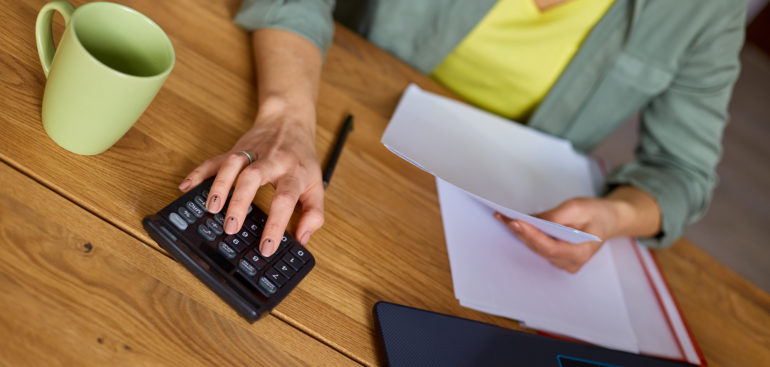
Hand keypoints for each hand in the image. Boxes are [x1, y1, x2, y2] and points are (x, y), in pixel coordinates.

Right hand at [179, 106, 323, 257]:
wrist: (289, 120)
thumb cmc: (302, 159)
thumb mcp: (317, 185)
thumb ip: (313, 214)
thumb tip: (302, 240)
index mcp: (294, 173)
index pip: (285, 199)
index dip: (276, 224)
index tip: (266, 247)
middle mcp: (272, 161)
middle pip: (255, 176)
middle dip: (240, 201)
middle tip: (231, 228)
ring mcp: (252, 153)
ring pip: (233, 164)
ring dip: (220, 185)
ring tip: (211, 209)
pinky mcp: (235, 149)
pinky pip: (215, 159)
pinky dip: (199, 172)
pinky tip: (187, 186)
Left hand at [494, 197, 622, 272]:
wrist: (608, 220)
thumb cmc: (596, 213)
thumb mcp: (578, 208)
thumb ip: (555, 216)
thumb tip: (532, 220)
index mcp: (581, 253)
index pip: (550, 247)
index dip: (531, 235)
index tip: (516, 222)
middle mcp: (571, 263)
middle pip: (539, 248)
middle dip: (520, 231)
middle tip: (503, 217)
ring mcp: (563, 263)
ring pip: (536, 249)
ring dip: (520, 233)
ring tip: (504, 218)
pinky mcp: (557, 258)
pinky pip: (538, 248)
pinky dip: (527, 235)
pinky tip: (515, 224)